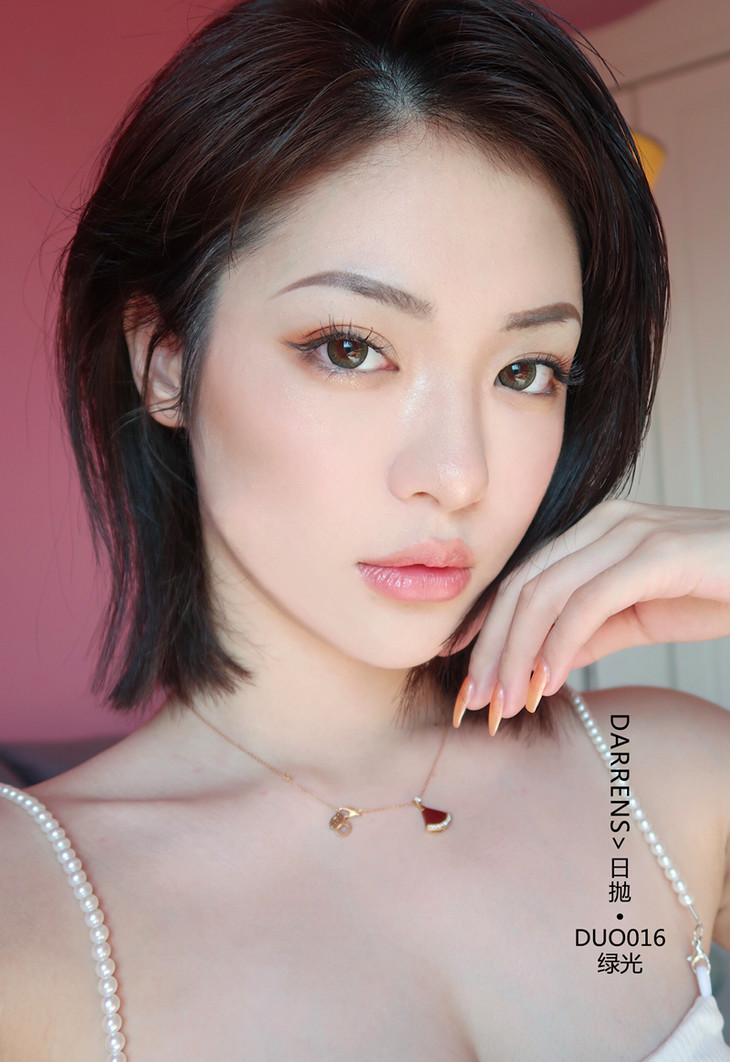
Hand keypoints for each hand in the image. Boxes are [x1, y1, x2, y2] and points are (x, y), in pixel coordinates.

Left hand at [451, 500, 729, 731]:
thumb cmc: (716, 589)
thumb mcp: (639, 615)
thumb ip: (590, 632)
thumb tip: (542, 664)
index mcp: (593, 533)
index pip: (521, 579)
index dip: (484, 627)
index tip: (460, 673)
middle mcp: (602, 525)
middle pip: (522, 586)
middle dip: (490, 648)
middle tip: (475, 701)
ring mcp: (628, 534)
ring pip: (545, 593)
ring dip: (517, 654)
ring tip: (505, 701)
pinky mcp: (656, 554)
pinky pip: (588, 602)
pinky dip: (560, 645)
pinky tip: (549, 680)